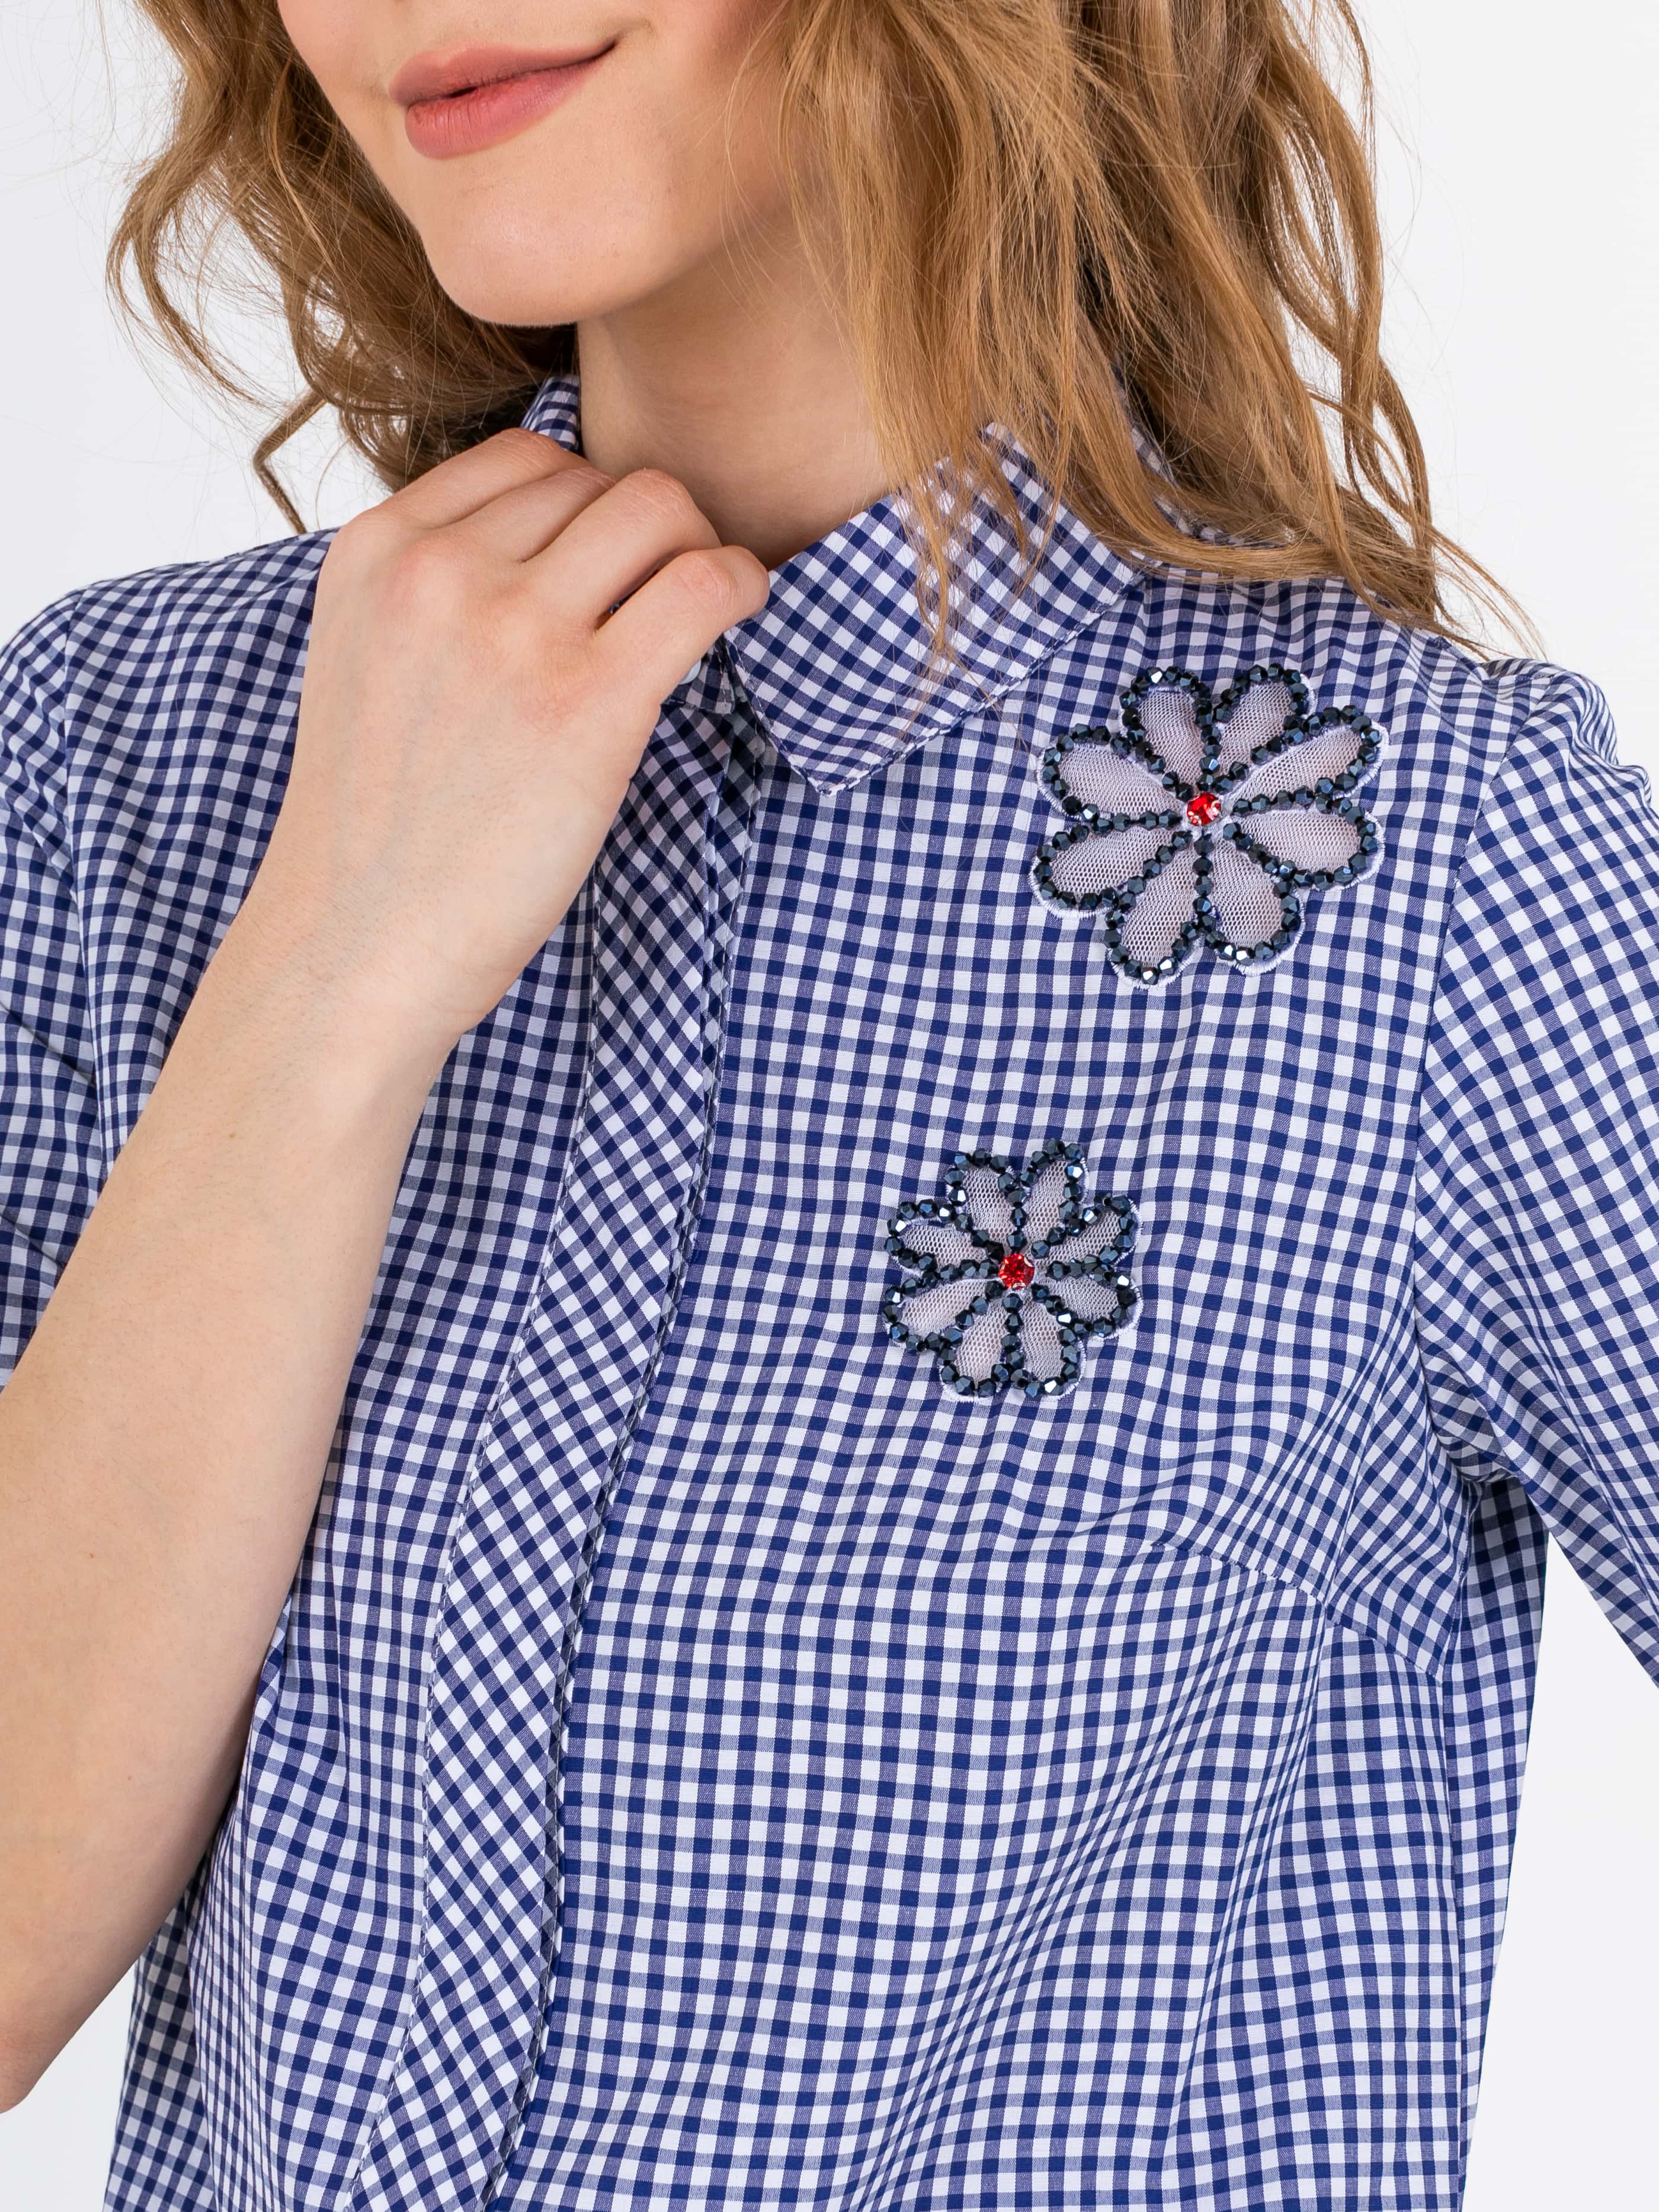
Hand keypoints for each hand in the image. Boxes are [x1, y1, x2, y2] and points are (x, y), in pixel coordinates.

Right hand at [238, 429, 768, 1071]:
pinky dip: (740, 586)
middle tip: (666, 593)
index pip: (525, 457)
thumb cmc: (378, 828)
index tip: (614, 559)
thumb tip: (555, 539)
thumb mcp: (365, 659)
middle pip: (599, 479)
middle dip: (649, 527)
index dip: (590, 500)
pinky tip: (739, 616)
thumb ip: (433, 585)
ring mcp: (513, 630)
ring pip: (659, 510)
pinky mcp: (588, 700)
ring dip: (702, 548)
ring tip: (706, 607)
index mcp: (377, 551)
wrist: (356, 944)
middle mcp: (441, 571)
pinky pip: (702, 585)